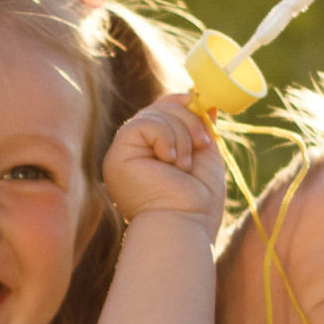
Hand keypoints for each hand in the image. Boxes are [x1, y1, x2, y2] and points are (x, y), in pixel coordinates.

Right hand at [104, 93, 226, 231]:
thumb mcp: (205, 155)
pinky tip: (168, 160)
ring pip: (152, 115)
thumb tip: (207, 102)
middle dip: (187, 119)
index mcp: (151, 153)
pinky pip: (142, 124)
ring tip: (183, 165)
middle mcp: (134, 153)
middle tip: (201, 145)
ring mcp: (123, 154)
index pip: (158, 113)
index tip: (196, 98)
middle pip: (158, 109)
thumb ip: (200, 128)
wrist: (186, 224)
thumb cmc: (199, 201)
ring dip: (180, 135)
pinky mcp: (117, 157)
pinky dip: (165, 137)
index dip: (176, 101)